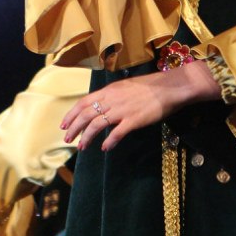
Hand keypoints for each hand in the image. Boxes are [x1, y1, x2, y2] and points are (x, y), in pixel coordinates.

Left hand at [60, 62, 220, 150]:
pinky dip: (109, 141)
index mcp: (110, 91)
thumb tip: (103, 106)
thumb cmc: (151, 87)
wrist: (171, 87)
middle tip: (68, 139)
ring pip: (97, 124)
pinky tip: (105, 148)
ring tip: (82, 146)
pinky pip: (117, 133)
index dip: (71, 114)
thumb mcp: (127, 87)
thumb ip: (113, 97)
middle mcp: (112, 100)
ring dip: (87, 137)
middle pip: (86, 114)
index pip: (83, 102)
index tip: (64, 125)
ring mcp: (122, 110)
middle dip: (74, 128)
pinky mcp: (134, 120)